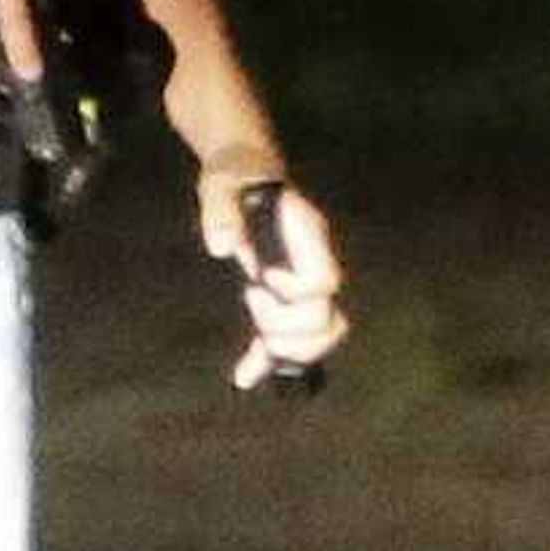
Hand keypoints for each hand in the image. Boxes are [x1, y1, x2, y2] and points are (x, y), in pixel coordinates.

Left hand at [196, 165, 348, 390]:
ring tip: (255, 349)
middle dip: (288, 329)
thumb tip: (221, 246)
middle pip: (328, 320)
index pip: (324, 282)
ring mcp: (304, 284)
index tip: (261, 279)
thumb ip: (222, 212)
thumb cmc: (236, 176)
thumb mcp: (222, 186)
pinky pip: (290, 339)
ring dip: (290, 351)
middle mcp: (315, 264)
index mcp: (308, 237)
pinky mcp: (285, 297)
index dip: (295, 292)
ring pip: (323, 335)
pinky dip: (269, 361)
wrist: (243, 175)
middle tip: (252, 302)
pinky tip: (244, 375)